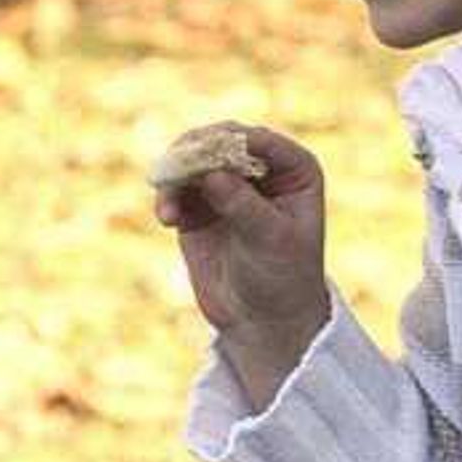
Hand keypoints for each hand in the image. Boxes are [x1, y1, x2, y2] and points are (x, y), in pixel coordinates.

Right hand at [152, 123, 331, 398]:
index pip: (258, 141)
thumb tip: (211, 174)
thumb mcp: (271, 240)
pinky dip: (168, 197)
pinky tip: (167, 217)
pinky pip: (176, 189)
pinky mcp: (198, 205)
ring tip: (169, 206)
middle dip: (196, 154)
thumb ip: (243, 205)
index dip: (231, 143)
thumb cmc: (282, 277)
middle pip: (220, 142)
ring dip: (176, 175)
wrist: (263, 319)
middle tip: (178, 168)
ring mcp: (226, 184)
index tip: (208, 158)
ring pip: (192, 161)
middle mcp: (260, 168)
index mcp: (293, 168)